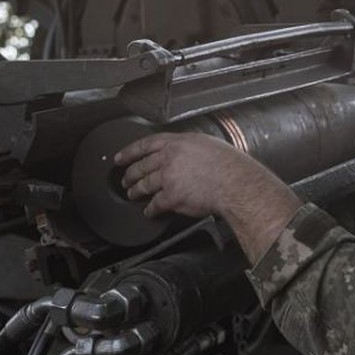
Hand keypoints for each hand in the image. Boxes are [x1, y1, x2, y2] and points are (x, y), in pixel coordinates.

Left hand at [115, 133, 301, 261]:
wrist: (235, 183)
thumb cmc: (229, 165)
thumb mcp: (208, 145)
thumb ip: (191, 148)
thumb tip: (185, 153)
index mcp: (178, 142)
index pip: (146, 144)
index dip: (130, 151)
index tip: (120, 157)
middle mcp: (170, 158)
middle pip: (142, 166)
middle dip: (130, 174)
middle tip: (125, 179)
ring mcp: (168, 177)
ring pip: (144, 184)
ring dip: (136, 191)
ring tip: (132, 194)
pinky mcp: (171, 196)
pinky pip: (155, 204)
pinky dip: (150, 209)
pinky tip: (149, 211)